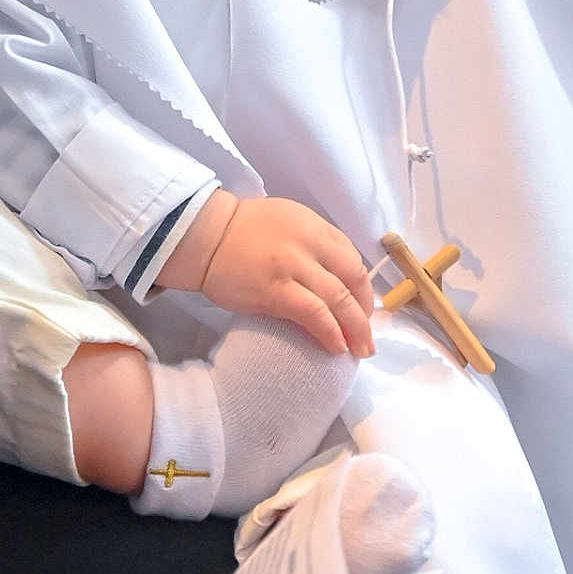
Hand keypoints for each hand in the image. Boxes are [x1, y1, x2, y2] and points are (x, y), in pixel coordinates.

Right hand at [162, 192, 374, 357]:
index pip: (353, 260)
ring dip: (354, 329)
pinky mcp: (275, 290)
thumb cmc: (244, 231)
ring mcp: (294, 267)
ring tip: (358, 350)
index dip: (364, 290)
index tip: (362, 310)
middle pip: (353, 280)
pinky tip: (335, 347)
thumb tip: (337, 277)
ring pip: (338, 300)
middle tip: (366, 338)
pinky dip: (330, 332)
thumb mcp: (289, 222)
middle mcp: (310, 243)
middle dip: (365, 313)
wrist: (206, 237)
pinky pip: (313, 314)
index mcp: (315, 226)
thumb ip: (314, 243)